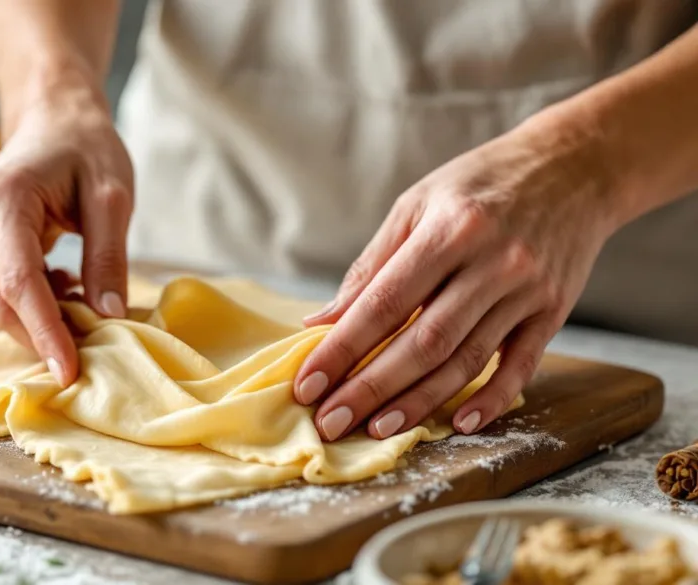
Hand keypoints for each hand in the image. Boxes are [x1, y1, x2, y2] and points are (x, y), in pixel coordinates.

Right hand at [0, 76, 133, 385]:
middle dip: (44, 336)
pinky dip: (33, 307)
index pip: (19, 283)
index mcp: (3, 200)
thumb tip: (109, 316)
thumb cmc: (85, 148)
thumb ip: (108, 257)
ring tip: (85, 299)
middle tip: (96, 346)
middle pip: (0, 304)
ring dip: (40, 323)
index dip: (45, 332)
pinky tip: (65, 285)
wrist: (52, 120)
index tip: (70, 371)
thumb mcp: (113, 196)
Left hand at [294, 121, 618, 440]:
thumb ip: (371, 266)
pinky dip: (492, 400)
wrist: (574, 167)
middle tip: (330, 422)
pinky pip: (521, 366)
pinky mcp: (553, 311)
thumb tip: (322, 320)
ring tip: (376, 429)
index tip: (308, 384)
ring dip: (418, 402)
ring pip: (465, 360)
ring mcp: (527, 291)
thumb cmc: (480, 183)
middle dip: (370, 388)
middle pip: (423, 342)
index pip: (384, 303)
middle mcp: (491, 263)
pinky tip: (459, 424)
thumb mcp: (417, 204)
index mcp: (449, 231)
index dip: (342, 349)